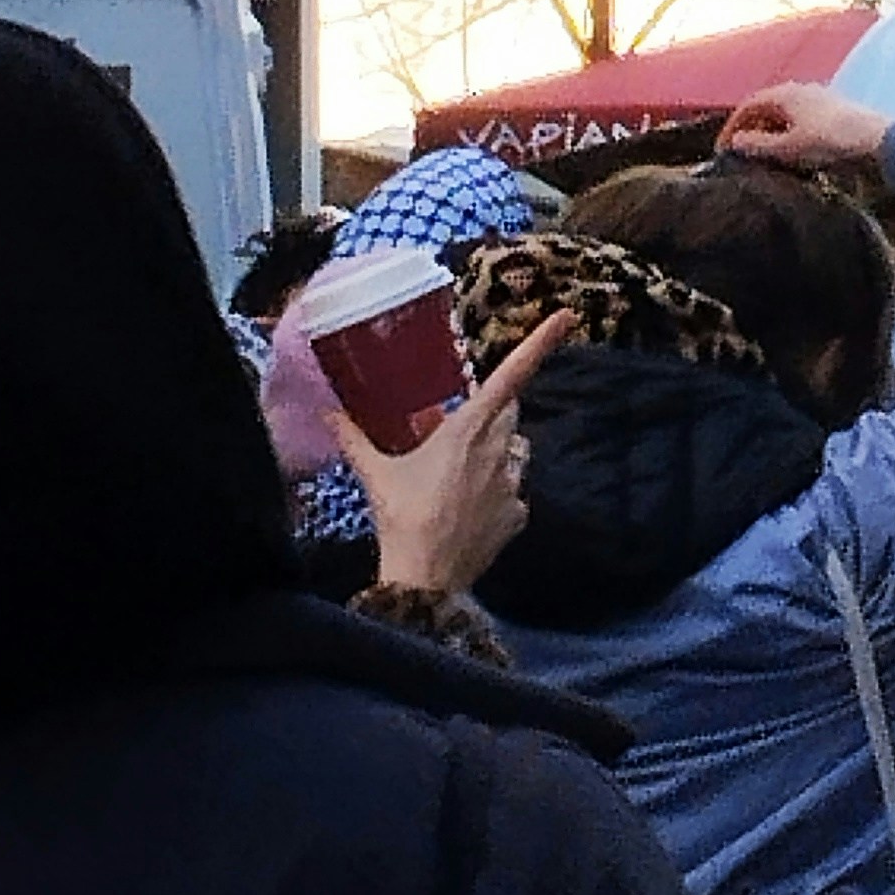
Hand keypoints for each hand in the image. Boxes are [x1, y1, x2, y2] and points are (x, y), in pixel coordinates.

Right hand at [334, 311, 575, 597]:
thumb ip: (354, 438)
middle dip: (495, 409)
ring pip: (516, 450)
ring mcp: (513, 483)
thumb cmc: (401, 517)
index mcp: (468, 429)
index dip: (539, 344)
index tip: (567, 316)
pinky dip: (497, 496)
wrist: (424, 578)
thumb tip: (327, 413)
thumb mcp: (375, 473)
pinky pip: (514, 494)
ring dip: (497, 451)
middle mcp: (498, 449)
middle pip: (511, 411)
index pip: (510, 376)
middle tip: (461, 424)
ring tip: (461, 472)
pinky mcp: (518, 514)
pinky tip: (471, 510)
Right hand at [720, 83, 889, 169]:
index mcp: (786, 93)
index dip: (733, 126)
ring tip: (764, 156)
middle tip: (741, 153)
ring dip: (771, 132)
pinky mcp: (835, 111)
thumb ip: (759, 144)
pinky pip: (802, 120)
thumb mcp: (789, 148)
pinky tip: (794, 154)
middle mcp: (802, 89)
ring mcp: (820, 98)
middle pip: (767, 107)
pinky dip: (790, 135)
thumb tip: (736, 141)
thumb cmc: (831, 141)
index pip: (749, 106)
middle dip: (751, 128)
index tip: (723, 149)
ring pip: (786, 114)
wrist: (878, 140)